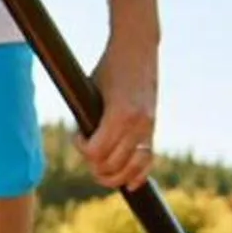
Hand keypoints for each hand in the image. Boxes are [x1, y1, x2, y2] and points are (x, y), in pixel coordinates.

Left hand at [82, 34, 159, 190]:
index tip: (78, 136)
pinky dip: (138, 176)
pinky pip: (148, 162)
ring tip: (99, 168)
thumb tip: (82, 143)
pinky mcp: (153, 128)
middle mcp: (137, 124)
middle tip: (87, 151)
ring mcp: (148, 127)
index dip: (81, 148)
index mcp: (120, 113)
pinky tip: (129, 184)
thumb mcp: (91, 88)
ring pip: (128, 169)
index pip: (95, 151)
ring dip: (111, 174)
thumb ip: (88, 118)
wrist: (138, 49)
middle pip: (110, 165)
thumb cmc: (109, 65)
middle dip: (94, 164)